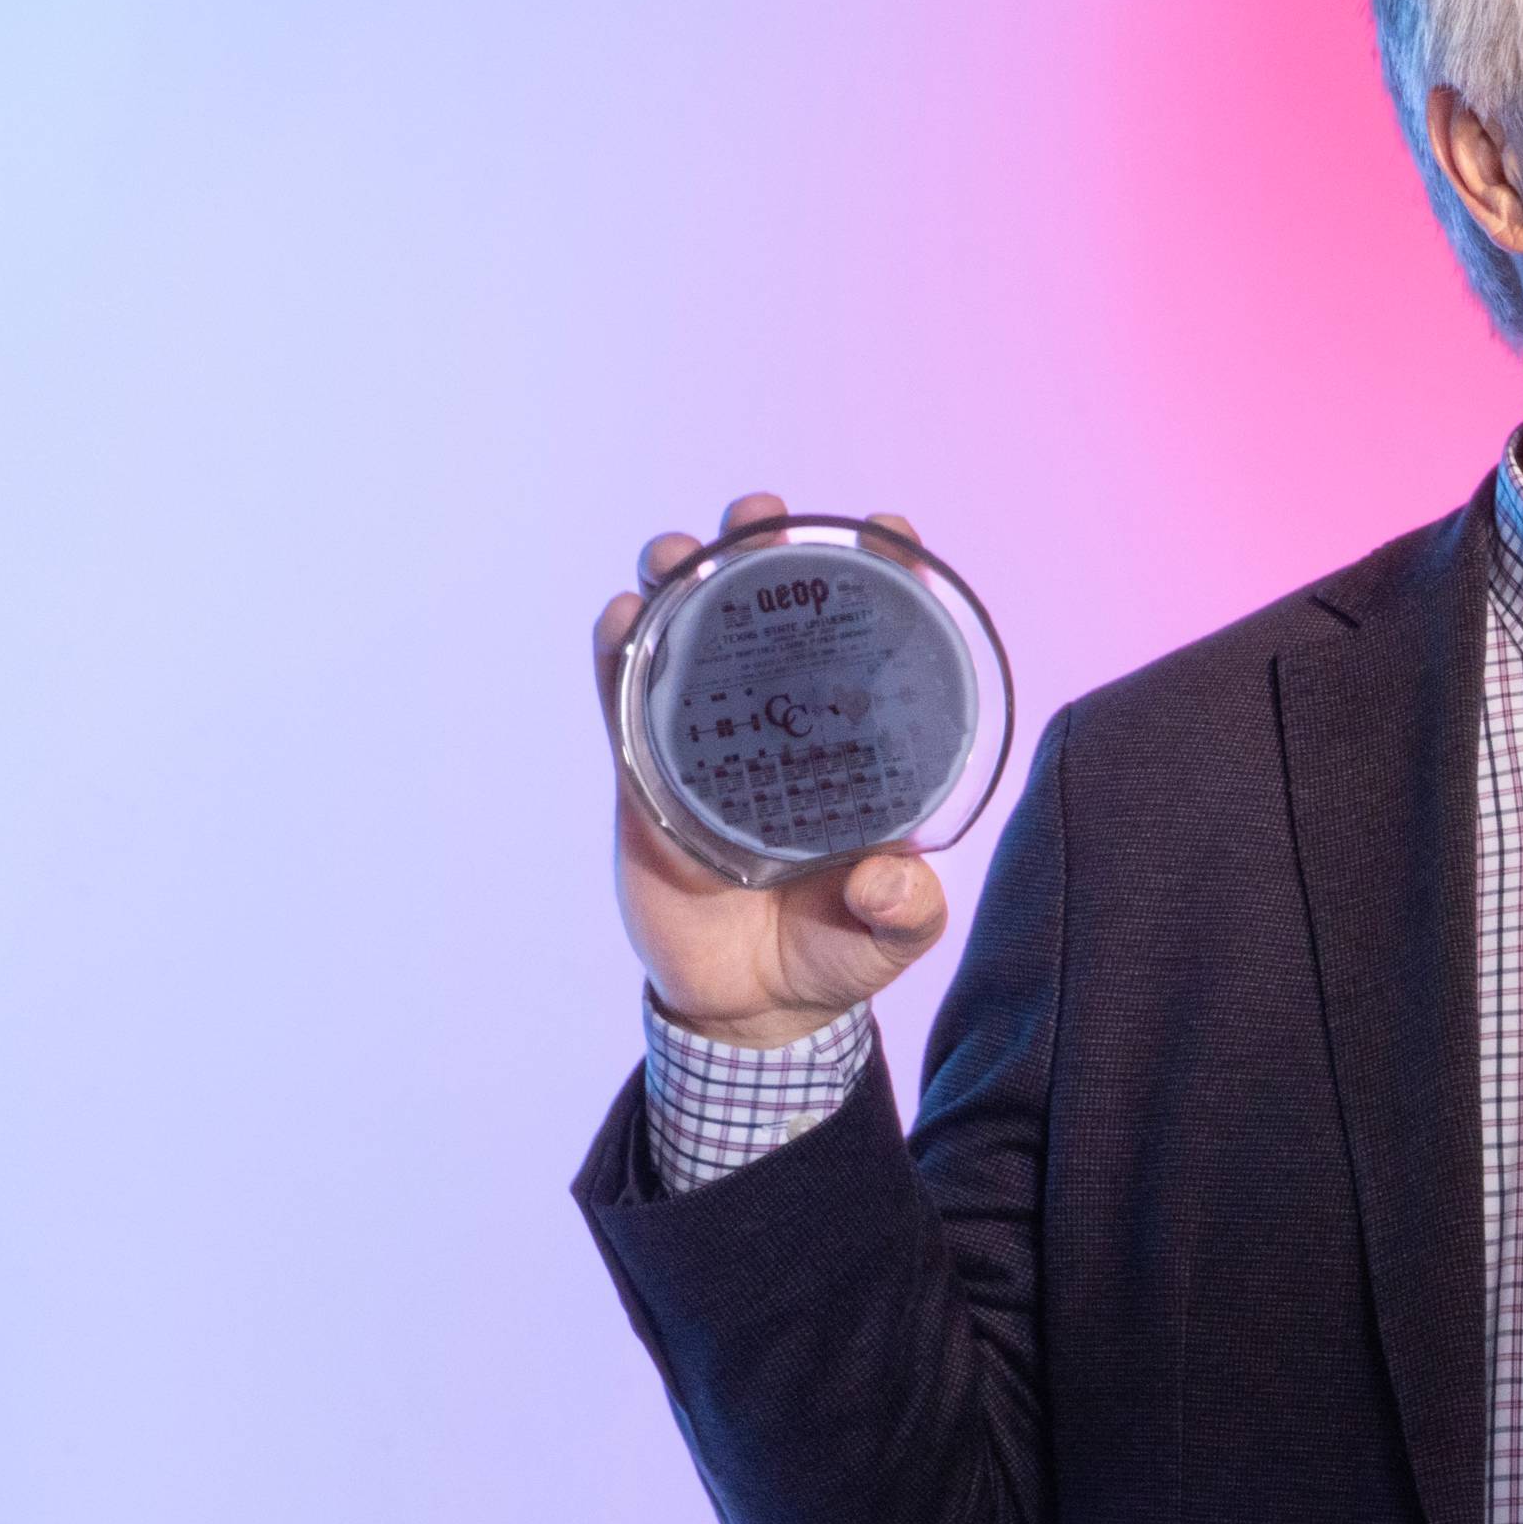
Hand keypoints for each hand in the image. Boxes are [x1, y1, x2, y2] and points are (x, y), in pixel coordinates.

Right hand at [593, 491, 949, 1047]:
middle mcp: (782, 719)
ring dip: (679, 578)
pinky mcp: (644, 773)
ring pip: (687, 634)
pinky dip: (618, 651)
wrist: (752, 1007)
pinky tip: (621, 615)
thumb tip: (890, 879)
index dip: (882, 570)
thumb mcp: (891, 932)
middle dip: (762, 547)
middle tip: (760, 517)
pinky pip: (623, 700)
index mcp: (854, 737)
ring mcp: (708, 737)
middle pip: (768, 609)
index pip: (873, 633)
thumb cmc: (838, 949)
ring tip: (679, 550)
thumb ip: (904, 907)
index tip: (889, 527)